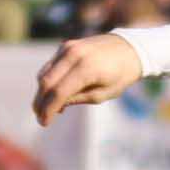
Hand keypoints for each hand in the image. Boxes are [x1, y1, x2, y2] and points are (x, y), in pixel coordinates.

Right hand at [32, 34, 146, 124]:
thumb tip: (56, 106)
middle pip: (46, 82)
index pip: (59, 92)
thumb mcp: (103, 94)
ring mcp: (68, 48)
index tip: (44, 123)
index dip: (48, 109)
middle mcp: (73, 55)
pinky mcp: (66, 46)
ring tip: (48, 108)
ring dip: (42, 92)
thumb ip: (78, 99)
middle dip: (40, 102)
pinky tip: (56, 94)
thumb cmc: (120, 74)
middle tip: (40, 117)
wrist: (130, 48)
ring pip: (45, 73)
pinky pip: (51, 66)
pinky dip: (49, 80)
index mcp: (86, 68)